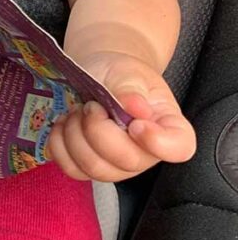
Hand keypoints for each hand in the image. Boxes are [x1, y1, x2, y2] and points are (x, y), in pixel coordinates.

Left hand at [46, 52, 195, 182]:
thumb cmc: (120, 74)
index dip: (158, 142)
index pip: (179, 147)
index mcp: (167, 125)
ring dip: (76, 136)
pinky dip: (60, 146)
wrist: (102, 77)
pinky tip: (63, 124)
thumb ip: (130, 87)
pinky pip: (73, 169)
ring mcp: (119, 165)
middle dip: (99, 130)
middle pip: (127, 161)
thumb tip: (137, 107)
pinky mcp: (92, 168)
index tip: (135, 124)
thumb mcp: (126, 70)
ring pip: (95, 168)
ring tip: (78, 111)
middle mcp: (147, 152)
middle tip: (91, 105)